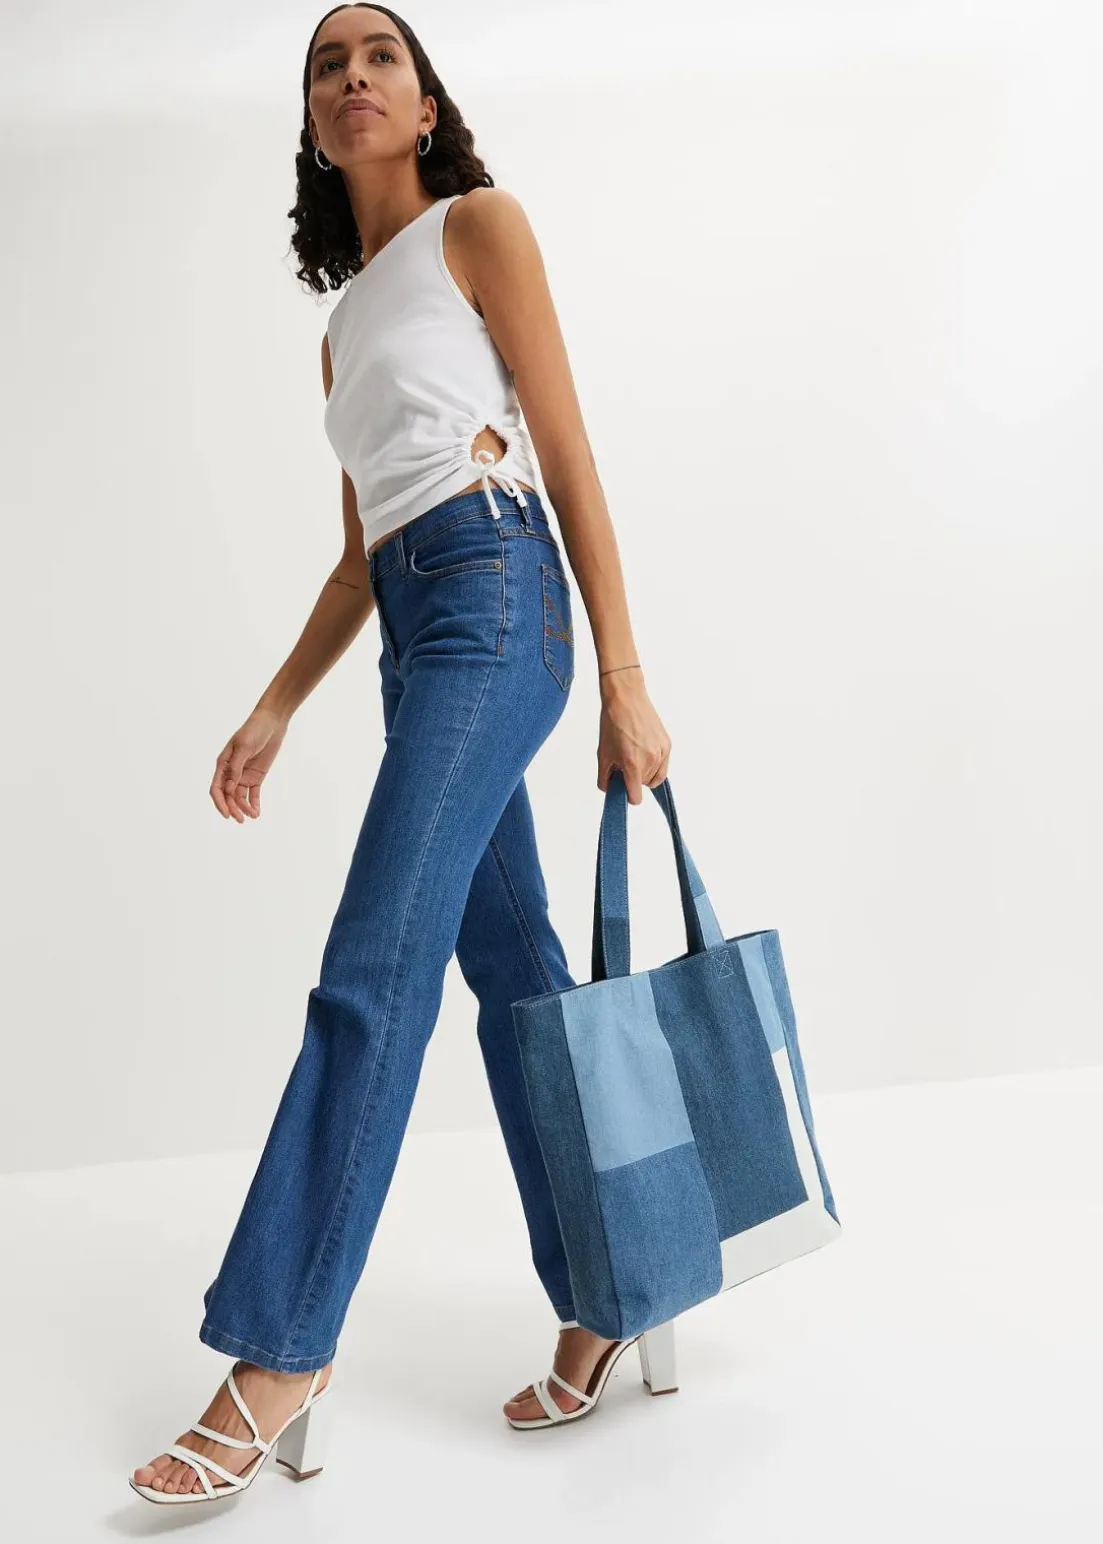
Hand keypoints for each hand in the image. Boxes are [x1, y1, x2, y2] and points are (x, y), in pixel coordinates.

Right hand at [209, 707, 288, 821]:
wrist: (271, 723)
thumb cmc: (254, 731)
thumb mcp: (244, 747)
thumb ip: (236, 767)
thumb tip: (229, 787)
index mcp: (223, 764)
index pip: (216, 788)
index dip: (219, 802)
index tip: (226, 814)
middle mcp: (231, 772)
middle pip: (228, 796)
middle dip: (233, 808)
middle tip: (241, 820)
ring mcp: (243, 775)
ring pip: (240, 797)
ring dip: (244, 808)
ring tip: (252, 816)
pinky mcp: (256, 776)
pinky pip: (253, 793)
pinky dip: (254, 803)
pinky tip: (256, 813)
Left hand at [596, 668, 671, 802]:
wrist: (626, 698)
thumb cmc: (613, 723)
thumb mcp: (602, 753)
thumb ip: (604, 777)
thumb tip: (609, 789)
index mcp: (633, 764)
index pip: (636, 797)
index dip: (629, 796)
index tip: (624, 790)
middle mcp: (650, 760)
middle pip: (644, 785)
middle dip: (634, 778)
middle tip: (624, 762)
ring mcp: (661, 752)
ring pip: (655, 777)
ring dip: (645, 772)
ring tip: (634, 754)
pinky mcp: (667, 744)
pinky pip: (663, 765)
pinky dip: (654, 763)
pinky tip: (643, 750)